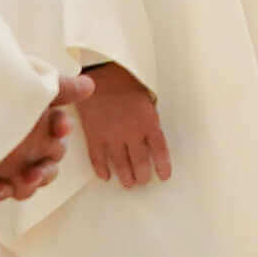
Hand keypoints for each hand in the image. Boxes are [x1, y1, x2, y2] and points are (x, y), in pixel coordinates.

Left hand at [0, 73, 94, 200]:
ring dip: (29, 185)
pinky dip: (1, 191)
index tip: (59, 128)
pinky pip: (2, 189)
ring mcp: (13, 162)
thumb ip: (61, 88)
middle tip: (35, 172)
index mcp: (42, 125)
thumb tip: (90, 85)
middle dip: (45, 170)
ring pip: (30, 181)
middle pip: (49, 164)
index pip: (59, 129)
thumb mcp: (31, 88)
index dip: (61, 128)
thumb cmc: (1, 92)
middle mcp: (31, 146)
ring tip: (22, 181)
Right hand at [75, 62, 170, 188]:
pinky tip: (105, 176)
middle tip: (142, 181)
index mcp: (149, 122)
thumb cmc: (126, 81)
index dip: (162, 166)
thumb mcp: (147, 98)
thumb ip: (149, 119)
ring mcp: (111, 136)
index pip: (159, 150)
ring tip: (129, 184)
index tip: (164, 176)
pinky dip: (101, 169)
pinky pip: (98, 158)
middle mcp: (131, 132)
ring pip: (120, 164)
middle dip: (142, 175)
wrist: (100, 72)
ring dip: (125, 177)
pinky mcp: (94, 135)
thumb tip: (150, 136)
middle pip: (140, 162)